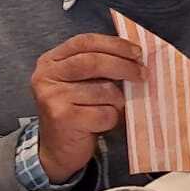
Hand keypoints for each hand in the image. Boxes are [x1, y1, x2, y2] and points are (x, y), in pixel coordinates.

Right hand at [31, 33, 144, 183]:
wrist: (58, 148)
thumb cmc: (78, 111)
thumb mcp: (82, 82)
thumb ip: (100, 66)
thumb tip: (137, 56)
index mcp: (51, 61)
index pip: (85, 42)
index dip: (114, 44)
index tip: (137, 52)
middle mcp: (46, 76)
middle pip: (93, 62)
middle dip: (124, 66)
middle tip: (143, 74)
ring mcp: (52, 97)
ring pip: (103, 90)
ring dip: (118, 100)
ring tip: (115, 107)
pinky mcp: (62, 118)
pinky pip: (104, 113)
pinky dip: (112, 118)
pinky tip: (103, 122)